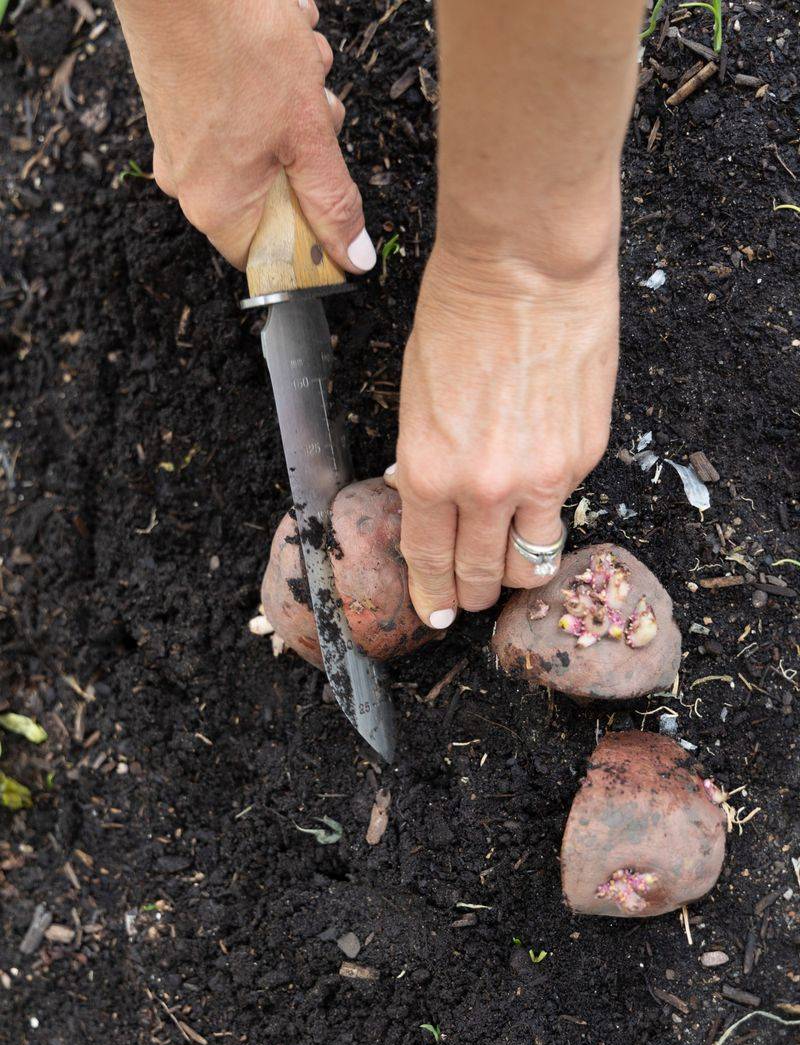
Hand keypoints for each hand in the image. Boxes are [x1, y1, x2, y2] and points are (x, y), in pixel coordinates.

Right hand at [113, 0, 375, 272]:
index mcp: (216, 206)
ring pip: (263, 147)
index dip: (310, 237)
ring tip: (298, 60)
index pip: (271, 255)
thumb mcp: (308, 134)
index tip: (334, 202)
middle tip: (317, 110)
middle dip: (309, 153)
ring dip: (296, 107)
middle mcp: (189, 183)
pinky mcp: (178, 105)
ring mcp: (178, 143)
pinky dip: (268, 84)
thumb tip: (355, 258)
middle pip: (272, 196)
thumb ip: (333, 201)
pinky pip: (238, 114)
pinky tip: (278, 43)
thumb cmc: (240, 46)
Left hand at [384, 242, 618, 627]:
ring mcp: (540, 479)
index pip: (428, 559)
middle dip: (471, 594)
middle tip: (471, 595)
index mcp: (427, 472)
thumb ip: (422, 456)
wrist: (528, 267)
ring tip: (511, 567)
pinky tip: (538, 492)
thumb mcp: (414, 393)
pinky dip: (547, 512)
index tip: (436, 611)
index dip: (432, 594)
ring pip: (531, 564)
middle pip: (480, 576)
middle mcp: (483, 489)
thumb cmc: (459, 314)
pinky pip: (562, 509)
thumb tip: (422, 493)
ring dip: (517, 574)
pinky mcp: (584, 458)